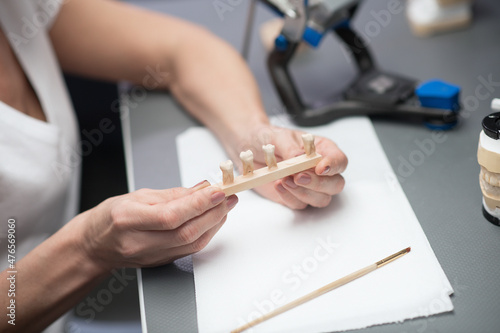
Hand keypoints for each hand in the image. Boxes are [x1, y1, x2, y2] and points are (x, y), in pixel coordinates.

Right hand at [77, 182, 237, 269]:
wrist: (95, 245)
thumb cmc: (111, 217)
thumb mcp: (137, 196)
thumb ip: (172, 194)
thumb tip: (201, 189)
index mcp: (128, 220)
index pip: (171, 215)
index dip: (199, 203)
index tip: (218, 191)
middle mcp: (140, 242)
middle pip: (186, 232)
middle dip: (213, 213)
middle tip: (229, 197)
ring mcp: (151, 256)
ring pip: (192, 244)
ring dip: (215, 223)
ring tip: (226, 206)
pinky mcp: (161, 262)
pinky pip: (190, 250)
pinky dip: (206, 234)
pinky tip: (214, 220)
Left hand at [229, 125, 346, 208]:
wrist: (249, 148)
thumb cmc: (268, 138)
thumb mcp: (278, 137)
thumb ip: (291, 148)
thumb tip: (300, 158)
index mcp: (323, 150)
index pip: (340, 161)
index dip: (333, 166)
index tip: (320, 167)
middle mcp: (320, 170)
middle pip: (335, 185)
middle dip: (319, 184)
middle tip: (298, 177)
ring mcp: (309, 186)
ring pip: (321, 199)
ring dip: (303, 193)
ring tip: (284, 179)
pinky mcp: (295, 197)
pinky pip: (300, 205)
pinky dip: (289, 197)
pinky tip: (278, 185)